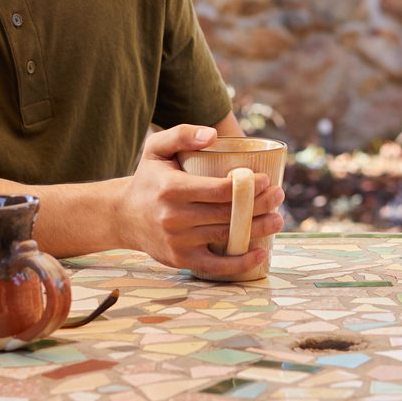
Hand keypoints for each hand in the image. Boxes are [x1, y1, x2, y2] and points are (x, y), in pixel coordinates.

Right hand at [123, 125, 284, 278]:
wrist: (123, 216)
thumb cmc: (148, 179)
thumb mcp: (156, 148)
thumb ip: (182, 134)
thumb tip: (214, 135)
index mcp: (172, 188)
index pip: (220, 190)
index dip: (248, 187)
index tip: (267, 180)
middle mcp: (174, 217)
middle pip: (228, 214)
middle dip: (260, 205)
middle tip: (279, 196)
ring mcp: (178, 242)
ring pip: (227, 237)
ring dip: (258, 229)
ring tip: (277, 219)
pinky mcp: (181, 260)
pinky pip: (216, 266)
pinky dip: (240, 263)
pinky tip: (260, 254)